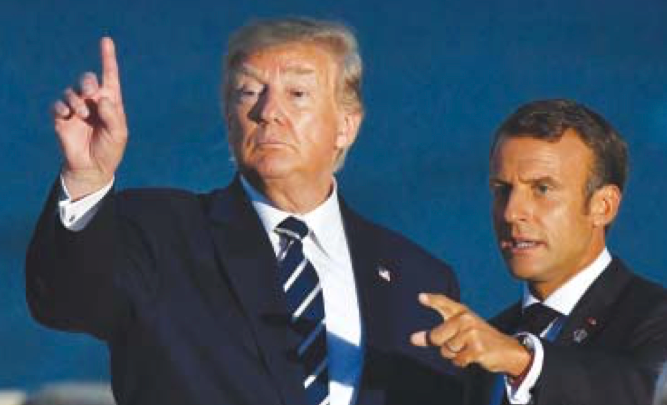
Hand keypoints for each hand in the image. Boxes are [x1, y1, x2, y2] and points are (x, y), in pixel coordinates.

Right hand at [53, 37, 126, 199]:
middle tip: (90, 94)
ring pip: (72, 91)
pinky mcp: (62, 118)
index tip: (106, 40)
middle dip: (88, 83)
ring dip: (77, 100)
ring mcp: (77, 109)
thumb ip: (112, 115)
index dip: (108, 58)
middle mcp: (93, 102)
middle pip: (88, 80)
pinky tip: (68, 115)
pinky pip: (59, 105)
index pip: (110, 76)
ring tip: (82, 115)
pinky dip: (63, 107)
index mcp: (111, 102)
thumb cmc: (110, 150)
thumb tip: (101, 98)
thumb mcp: (118, 134)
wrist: (92, 167)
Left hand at [411, 293, 530, 376]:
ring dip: (454, 354)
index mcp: (461, 312)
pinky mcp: (477, 348)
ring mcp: (472, 333)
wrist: (506, 350)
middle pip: (436, 337)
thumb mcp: (457, 331)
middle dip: (441, 344)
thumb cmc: (476, 338)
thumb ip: (435, 333)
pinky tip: (472, 356)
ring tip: (468, 348)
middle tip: (458, 343)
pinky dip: (461, 362)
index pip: (444, 303)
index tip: (420, 297)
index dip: (432, 300)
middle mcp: (466, 319)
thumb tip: (412, 339)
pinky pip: (457, 360)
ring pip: (446, 350)